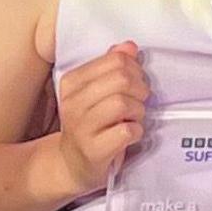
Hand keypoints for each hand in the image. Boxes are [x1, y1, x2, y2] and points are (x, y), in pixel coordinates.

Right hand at [49, 42, 149, 199]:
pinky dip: (137, 131)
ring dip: (139, 111)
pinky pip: (127, 131)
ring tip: (134, 118)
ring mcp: (81, 127)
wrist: (73, 163)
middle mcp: (72, 103)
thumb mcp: (97, 91)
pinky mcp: (94, 150)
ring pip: (123, 103)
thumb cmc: (91, 123)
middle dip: (140, 89)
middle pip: (121, 80)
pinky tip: (130, 134)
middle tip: (139, 101)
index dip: (135, 69)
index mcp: (72, 82)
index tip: (135, 82)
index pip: (115, 60)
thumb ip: (112, 66)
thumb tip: (130, 47)